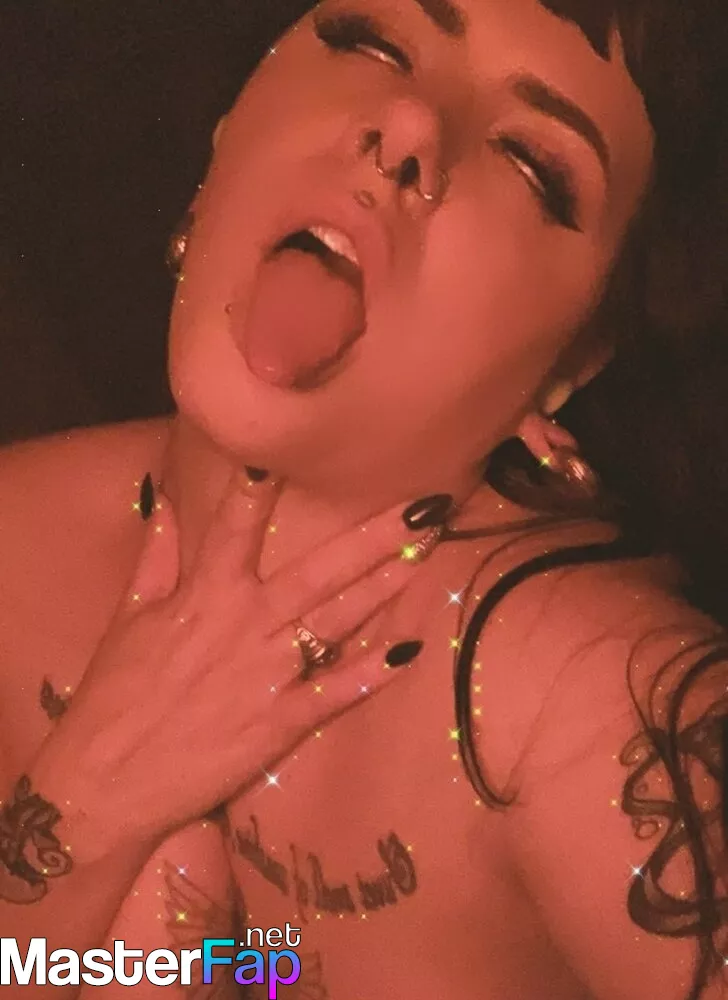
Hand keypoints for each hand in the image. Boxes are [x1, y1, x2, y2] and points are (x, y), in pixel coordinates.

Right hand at [31, 471, 444, 856]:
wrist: (105, 783)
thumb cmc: (114, 696)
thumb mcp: (129, 617)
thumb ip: (155, 556)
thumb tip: (165, 501)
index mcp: (202, 594)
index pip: (235, 525)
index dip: (262, 485)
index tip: (294, 449)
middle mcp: (242, 624)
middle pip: (320, 570)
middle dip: (374, 536)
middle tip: (424, 506)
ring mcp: (265, 673)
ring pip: (337, 621)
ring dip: (385, 587)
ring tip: (427, 556)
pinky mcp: (277, 722)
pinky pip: (332, 692)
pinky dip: (370, 673)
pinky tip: (409, 651)